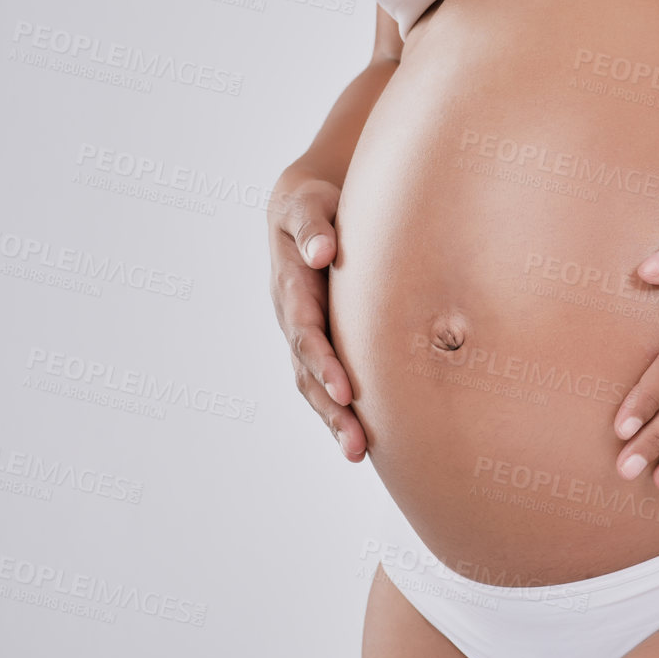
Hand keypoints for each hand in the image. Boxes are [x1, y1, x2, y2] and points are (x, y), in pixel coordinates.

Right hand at [267, 166, 366, 461]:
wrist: (306, 209)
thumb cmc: (314, 204)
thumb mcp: (308, 204)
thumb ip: (313, 226)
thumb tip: (322, 252)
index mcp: (291, 288)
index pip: (306, 333)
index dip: (324, 363)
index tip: (347, 391)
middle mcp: (293, 318)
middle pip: (308, 373)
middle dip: (331, 409)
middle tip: (356, 444)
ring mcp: (304, 334)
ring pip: (315, 385)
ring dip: (335, 421)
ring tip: (358, 453)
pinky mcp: (322, 341)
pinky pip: (327, 381)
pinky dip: (341, 410)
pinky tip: (366, 438)